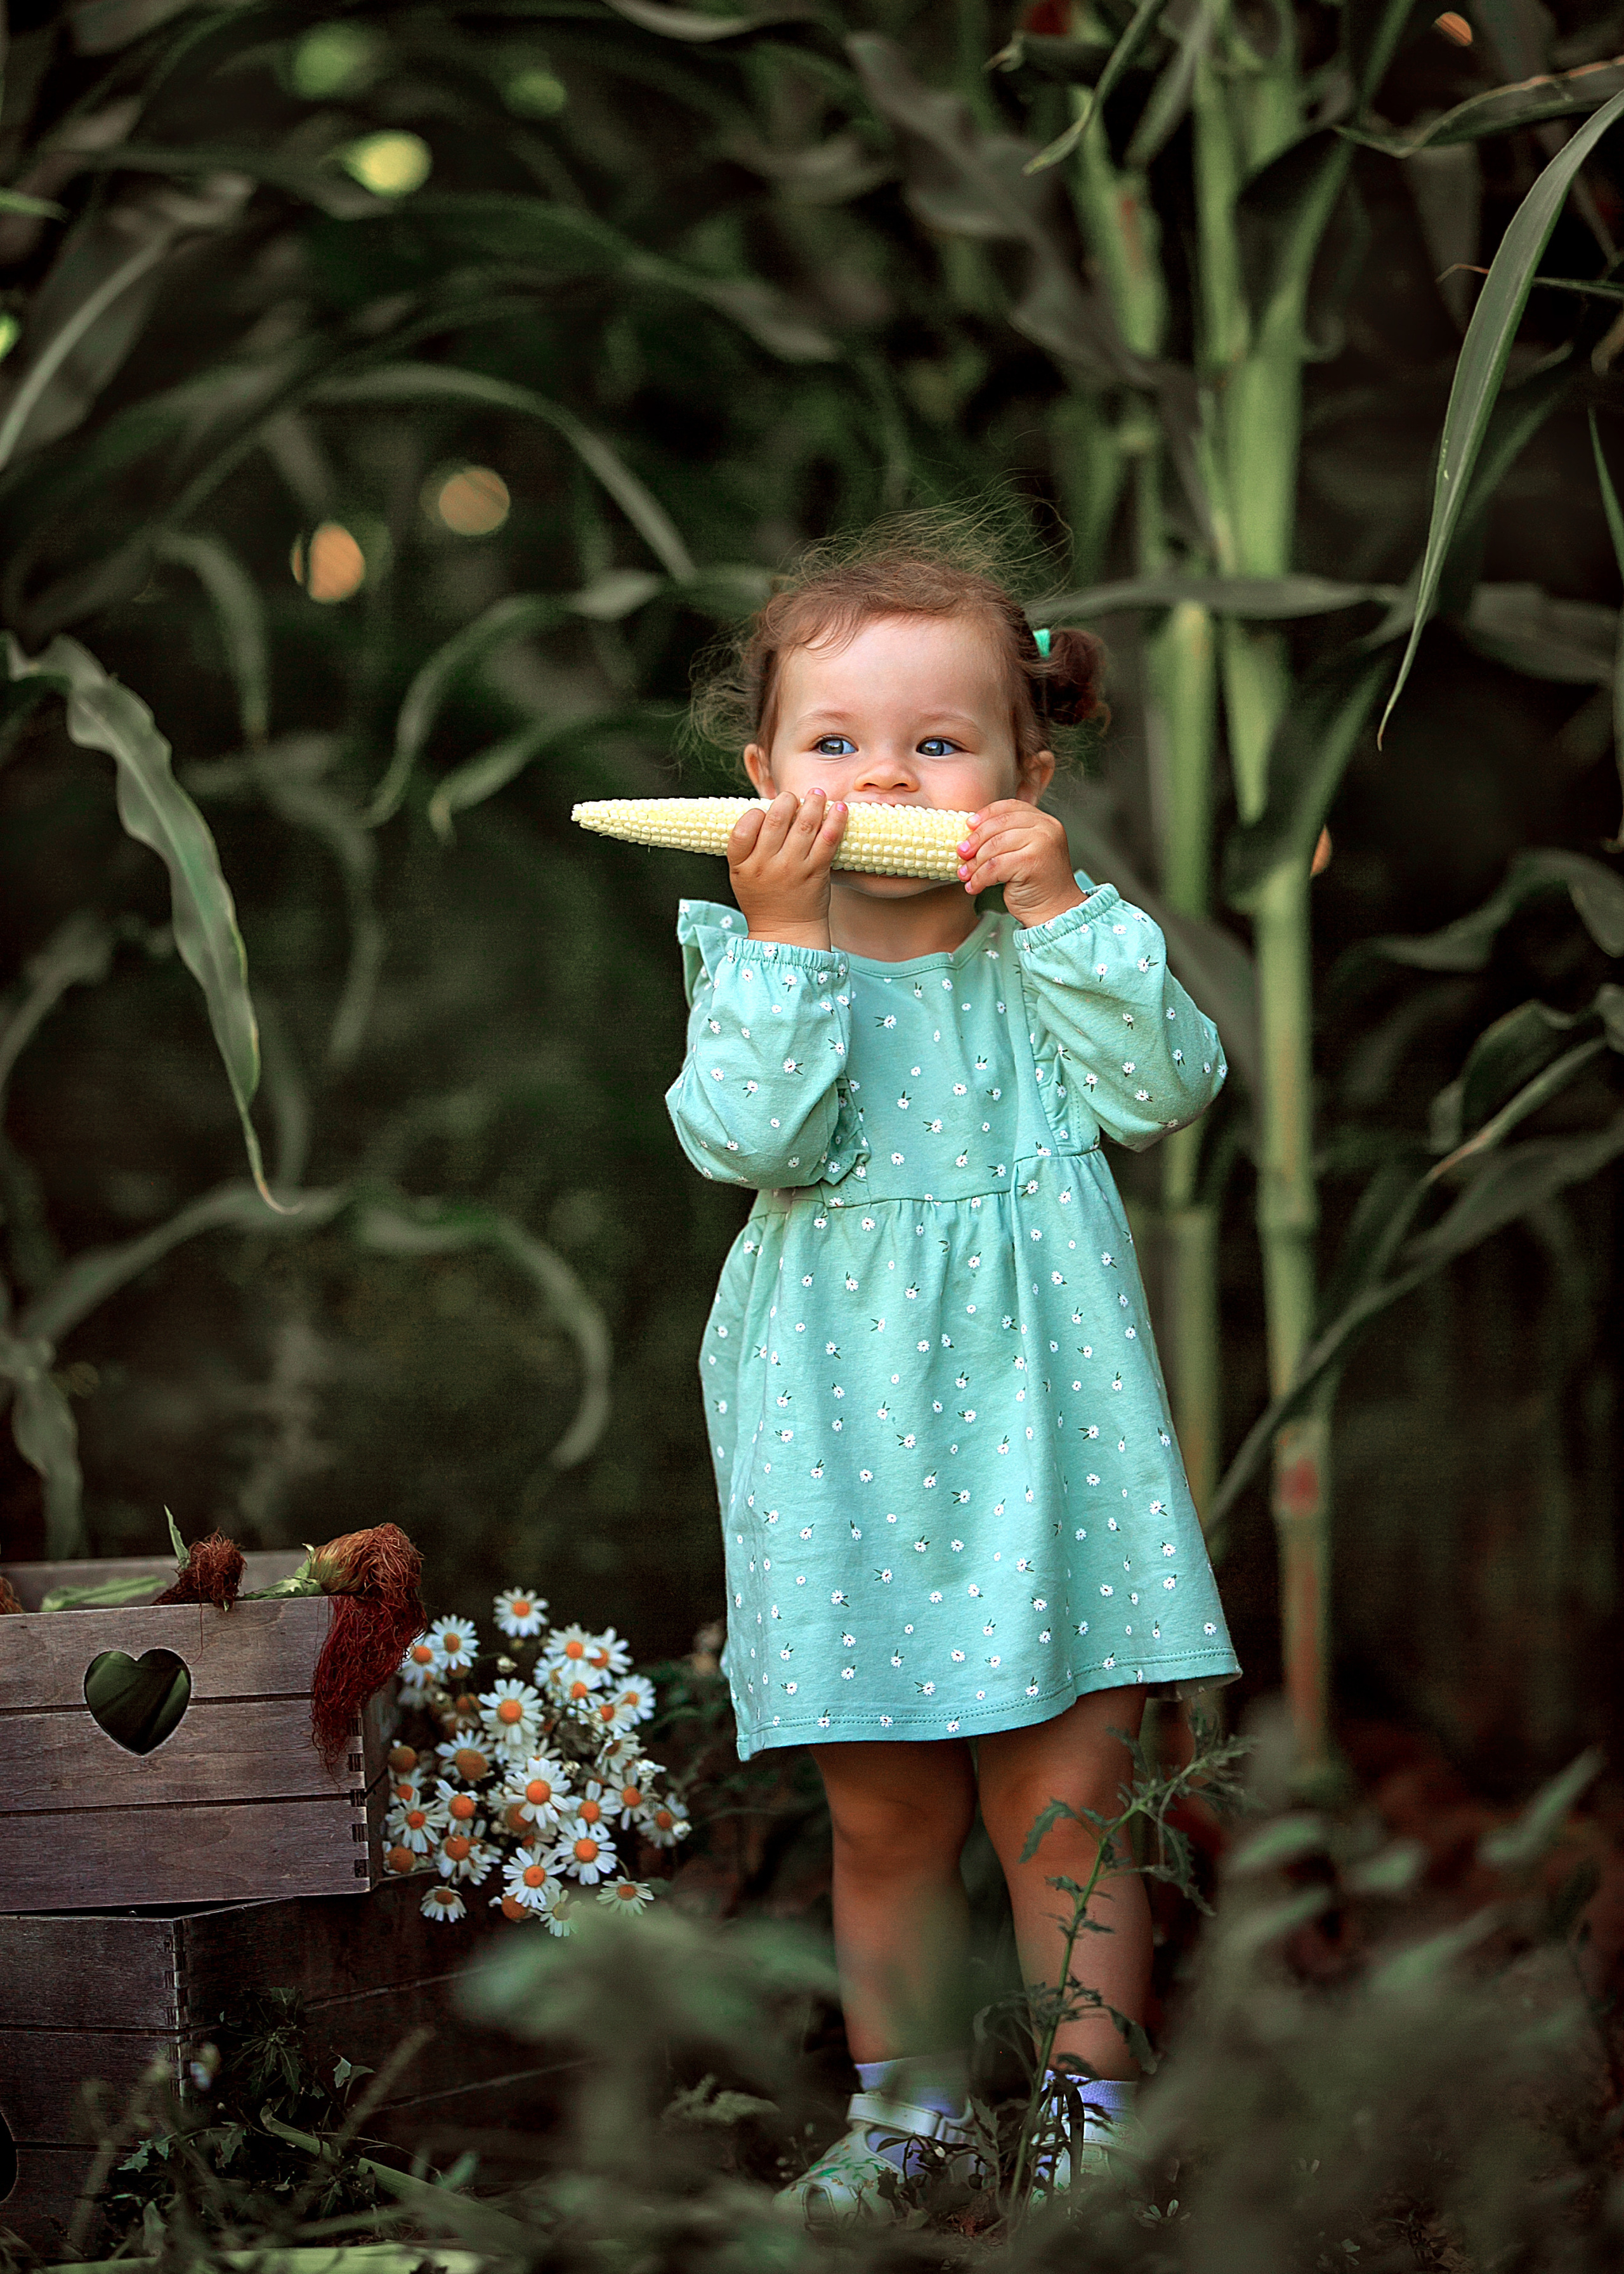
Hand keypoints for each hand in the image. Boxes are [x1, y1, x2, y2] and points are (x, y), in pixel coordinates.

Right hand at [728, 788, 847, 948]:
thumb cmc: (764, 901)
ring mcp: (792, 868)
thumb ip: (747, 848)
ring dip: (813, 803)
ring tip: (817, 794)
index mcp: (742, 866)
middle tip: (793, 798)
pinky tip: (839, 808)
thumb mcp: (742, 877)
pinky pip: (827, 840)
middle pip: (775, 819)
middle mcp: (765, 865)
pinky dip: (835, 820)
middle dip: (787, 800)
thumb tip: (765, 811)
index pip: (743, 828)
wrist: (786, 933)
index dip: (755, 813)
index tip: (765, 811)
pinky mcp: (816, 872)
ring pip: (804, 824)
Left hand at [956, 801, 1083, 927]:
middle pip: (999, 825)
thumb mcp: (1025, 851)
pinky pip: (994, 866)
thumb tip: (971, 830)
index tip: (968, 826)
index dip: (986, 815)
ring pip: (994, 846)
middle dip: (975, 840)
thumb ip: (1008, 836)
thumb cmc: (1037, 884)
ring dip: (975, 863)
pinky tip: (974, 887)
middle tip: (961, 854)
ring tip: (965, 875)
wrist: (1055, 911)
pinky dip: (979, 878)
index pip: (1010, 807)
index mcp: (1045, 821)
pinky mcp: (1032, 863)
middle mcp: (1046, 828)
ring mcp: (1041, 844)